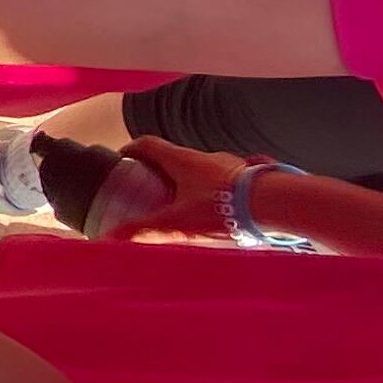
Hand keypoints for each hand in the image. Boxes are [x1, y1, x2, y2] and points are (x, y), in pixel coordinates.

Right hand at [82, 137, 245, 243]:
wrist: (271, 205)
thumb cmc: (223, 208)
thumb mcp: (177, 222)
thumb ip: (144, 230)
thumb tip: (111, 238)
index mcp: (180, 159)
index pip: (147, 144)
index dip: (131, 150)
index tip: (122, 160)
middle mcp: (202, 157)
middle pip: (171, 158)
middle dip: (156, 172)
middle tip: (146, 191)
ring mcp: (225, 165)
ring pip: (196, 170)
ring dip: (183, 183)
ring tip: (178, 207)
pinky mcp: (243, 177)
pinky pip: (217, 181)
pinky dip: (206, 192)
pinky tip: (209, 214)